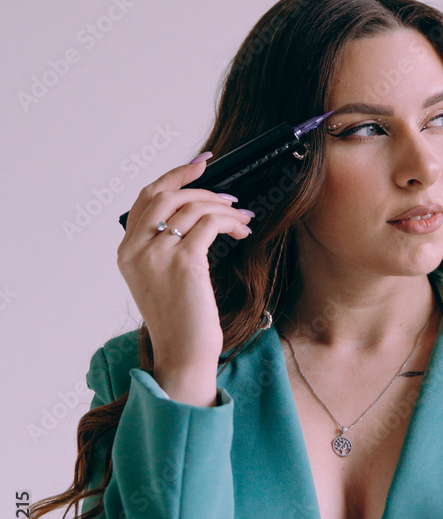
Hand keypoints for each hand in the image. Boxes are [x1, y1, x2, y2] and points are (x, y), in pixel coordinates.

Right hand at [116, 154, 253, 373]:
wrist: (183, 353)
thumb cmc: (178, 319)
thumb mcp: (157, 279)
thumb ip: (161, 246)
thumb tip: (194, 211)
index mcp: (126, 251)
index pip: (146, 198)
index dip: (174, 176)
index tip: (200, 164)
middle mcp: (135, 249)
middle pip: (166, 195)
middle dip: (201, 188)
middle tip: (229, 197)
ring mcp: (157, 255)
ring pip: (192, 207)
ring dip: (222, 207)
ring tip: (241, 218)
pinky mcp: (184, 262)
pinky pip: (209, 223)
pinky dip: (229, 221)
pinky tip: (241, 230)